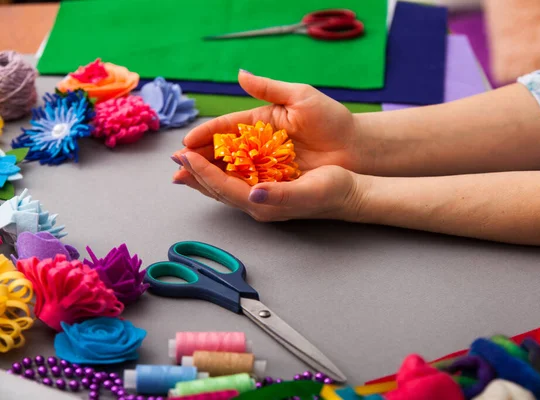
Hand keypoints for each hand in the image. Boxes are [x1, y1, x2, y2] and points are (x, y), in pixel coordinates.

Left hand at [173, 151, 361, 221]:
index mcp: (263, 204)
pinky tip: (214, 161)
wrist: (349, 193)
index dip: (202, 172)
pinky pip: (237, 178)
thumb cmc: (332, 192)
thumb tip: (254, 194)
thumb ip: (280, 195)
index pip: (224, 187)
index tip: (185, 156)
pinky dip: (220, 169)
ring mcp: (262, 196)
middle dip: (195, 173)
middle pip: (218, 188)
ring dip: (203, 172)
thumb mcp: (309, 191)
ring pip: (224, 184)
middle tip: (174, 158)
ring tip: (185, 161)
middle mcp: (258, 202)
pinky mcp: (268, 187)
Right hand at [179, 70, 361, 171]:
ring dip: (208, 174)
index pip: (227, 127)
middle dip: (199, 158)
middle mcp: (260, 144)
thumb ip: (269, 88)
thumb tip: (239, 74)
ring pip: (231, 169)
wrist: (356, 147)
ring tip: (185, 178)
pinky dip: (230, 186)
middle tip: (177, 164)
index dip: (206, 135)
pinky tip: (212, 190)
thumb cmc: (331, 120)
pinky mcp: (277, 180)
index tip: (187, 143)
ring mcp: (267, 163)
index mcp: (262, 121)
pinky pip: (249, 183)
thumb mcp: (301, 97)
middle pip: (223, 151)